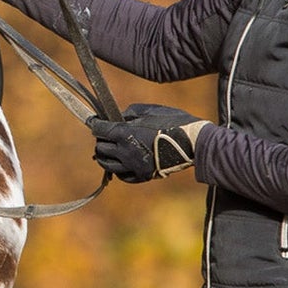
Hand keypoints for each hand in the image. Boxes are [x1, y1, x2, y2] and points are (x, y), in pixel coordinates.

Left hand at [87, 103, 207, 182]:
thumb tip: (118, 117)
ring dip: (105, 156)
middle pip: (100, 147)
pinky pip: (122, 176)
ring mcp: (133, 166)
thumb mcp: (149, 110)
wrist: (193, 143)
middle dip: (101, 139)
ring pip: (107, 164)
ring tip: (108, 150)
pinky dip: (117, 170)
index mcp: (125, 133)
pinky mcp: (143, 175)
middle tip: (105, 135)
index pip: (99, 129)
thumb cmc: (173, 122)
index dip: (95, 123)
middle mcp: (125, 152)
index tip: (94, 121)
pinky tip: (120, 163)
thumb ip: (129, 113)